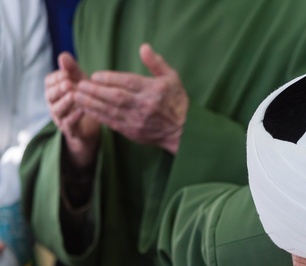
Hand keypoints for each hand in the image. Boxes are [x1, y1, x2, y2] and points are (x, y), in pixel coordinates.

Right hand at [45, 52, 101, 168]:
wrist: (90, 128)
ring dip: (65, 101)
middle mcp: (54, 104)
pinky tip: (82, 109)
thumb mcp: (80, 83)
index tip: (68, 73)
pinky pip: (69, 123)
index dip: (57, 77)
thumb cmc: (83, 101)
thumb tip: (63, 55)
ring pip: (57, 109)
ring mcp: (60, 118)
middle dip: (59, 88)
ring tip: (74, 95)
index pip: (49, 81)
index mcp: (54, 91)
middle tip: (69, 83)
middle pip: (50, 95)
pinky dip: (74, 116)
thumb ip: (72, 70)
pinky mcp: (70, 130)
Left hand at [74, 43, 188, 154]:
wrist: (183, 131)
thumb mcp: (172, 78)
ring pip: (110, 110)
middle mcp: (145, 106)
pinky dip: (97, 115)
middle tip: (80, 84)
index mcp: (155, 90)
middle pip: (116, 97)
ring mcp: (138, 120)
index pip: (128, 82)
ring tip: (76, 95)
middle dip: (95, 90)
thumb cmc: (177, 102)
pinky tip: (86, 109)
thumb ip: (156, 63)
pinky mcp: (133, 132)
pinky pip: (111, 123)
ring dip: (91, 103)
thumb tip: (144, 47)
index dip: (109, 78)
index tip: (95, 75)